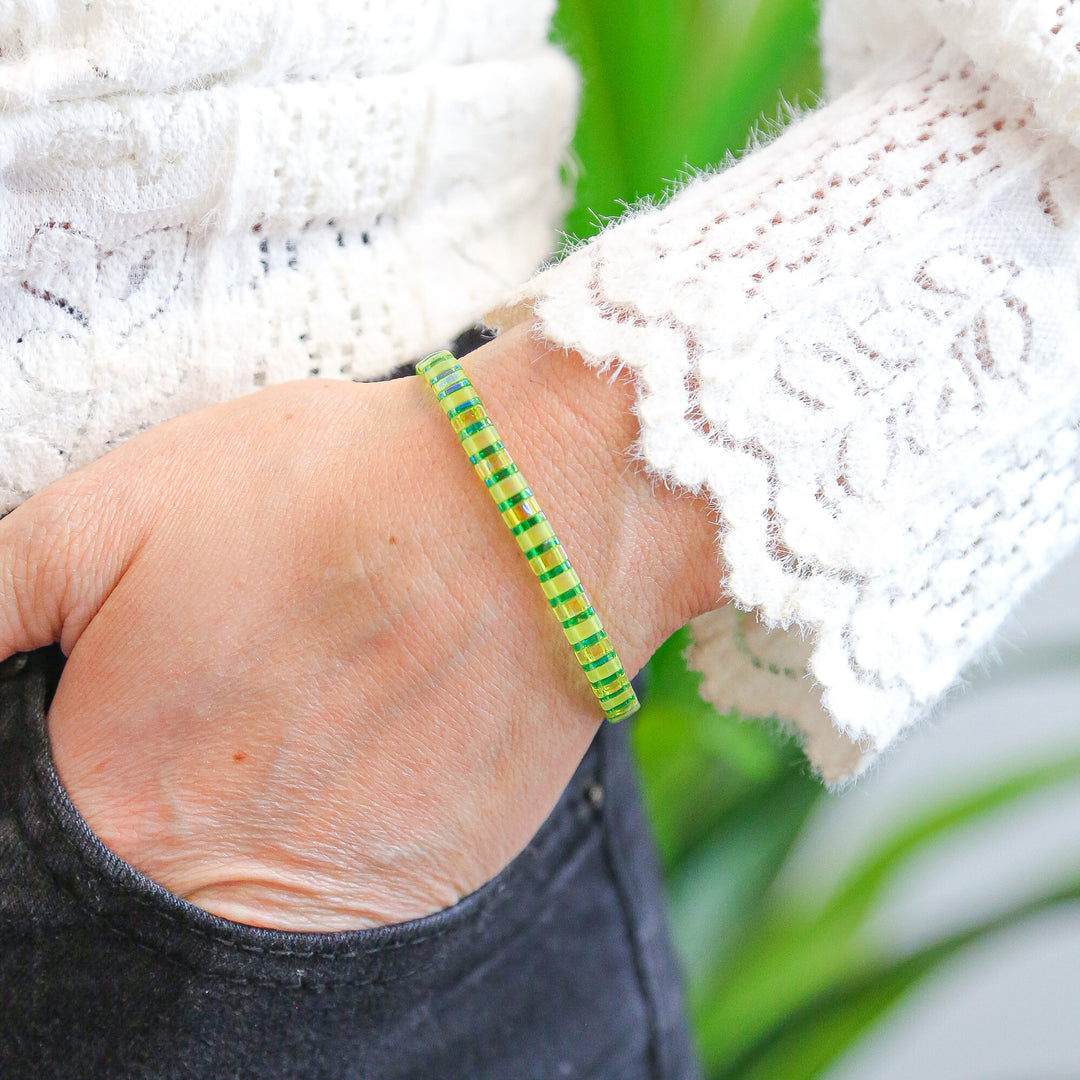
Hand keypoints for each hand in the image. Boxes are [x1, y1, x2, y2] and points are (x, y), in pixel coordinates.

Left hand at [0, 323, 717, 929]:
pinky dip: (324, 836)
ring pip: (237, 898)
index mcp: (110, 808)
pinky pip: (336, 899)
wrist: (529, 511)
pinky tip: (353, 747)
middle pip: (140, 878)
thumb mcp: (105, 512)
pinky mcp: (424, 891)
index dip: (70, 762)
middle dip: (155, 795)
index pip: (33, 842)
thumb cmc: (325, 494)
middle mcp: (212, 896)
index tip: (118, 714)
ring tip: (294, 713)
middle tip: (221, 700)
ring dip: (246, 822)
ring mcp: (333, 909)